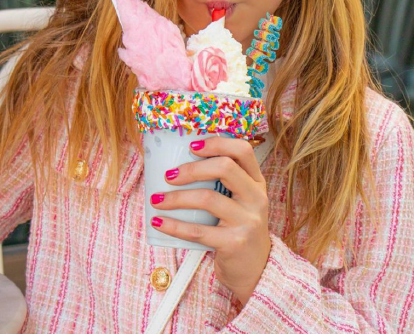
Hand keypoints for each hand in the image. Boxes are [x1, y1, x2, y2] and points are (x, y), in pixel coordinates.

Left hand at [150, 137, 270, 305]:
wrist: (255, 270)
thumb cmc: (239, 228)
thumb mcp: (241, 200)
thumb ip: (225, 181)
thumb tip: (182, 159)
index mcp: (256, 182)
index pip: (243, 150)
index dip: (217, 142)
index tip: (192, 146)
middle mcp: (256, 198)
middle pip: (225, 168)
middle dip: (192, 169)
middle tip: (169, 175)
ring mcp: (247, 221)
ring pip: (208, 198)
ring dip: (176, 198)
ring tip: (157, 199)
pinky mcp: (234, 243)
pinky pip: (197, 231)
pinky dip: (174, 225)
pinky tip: (158, 221)